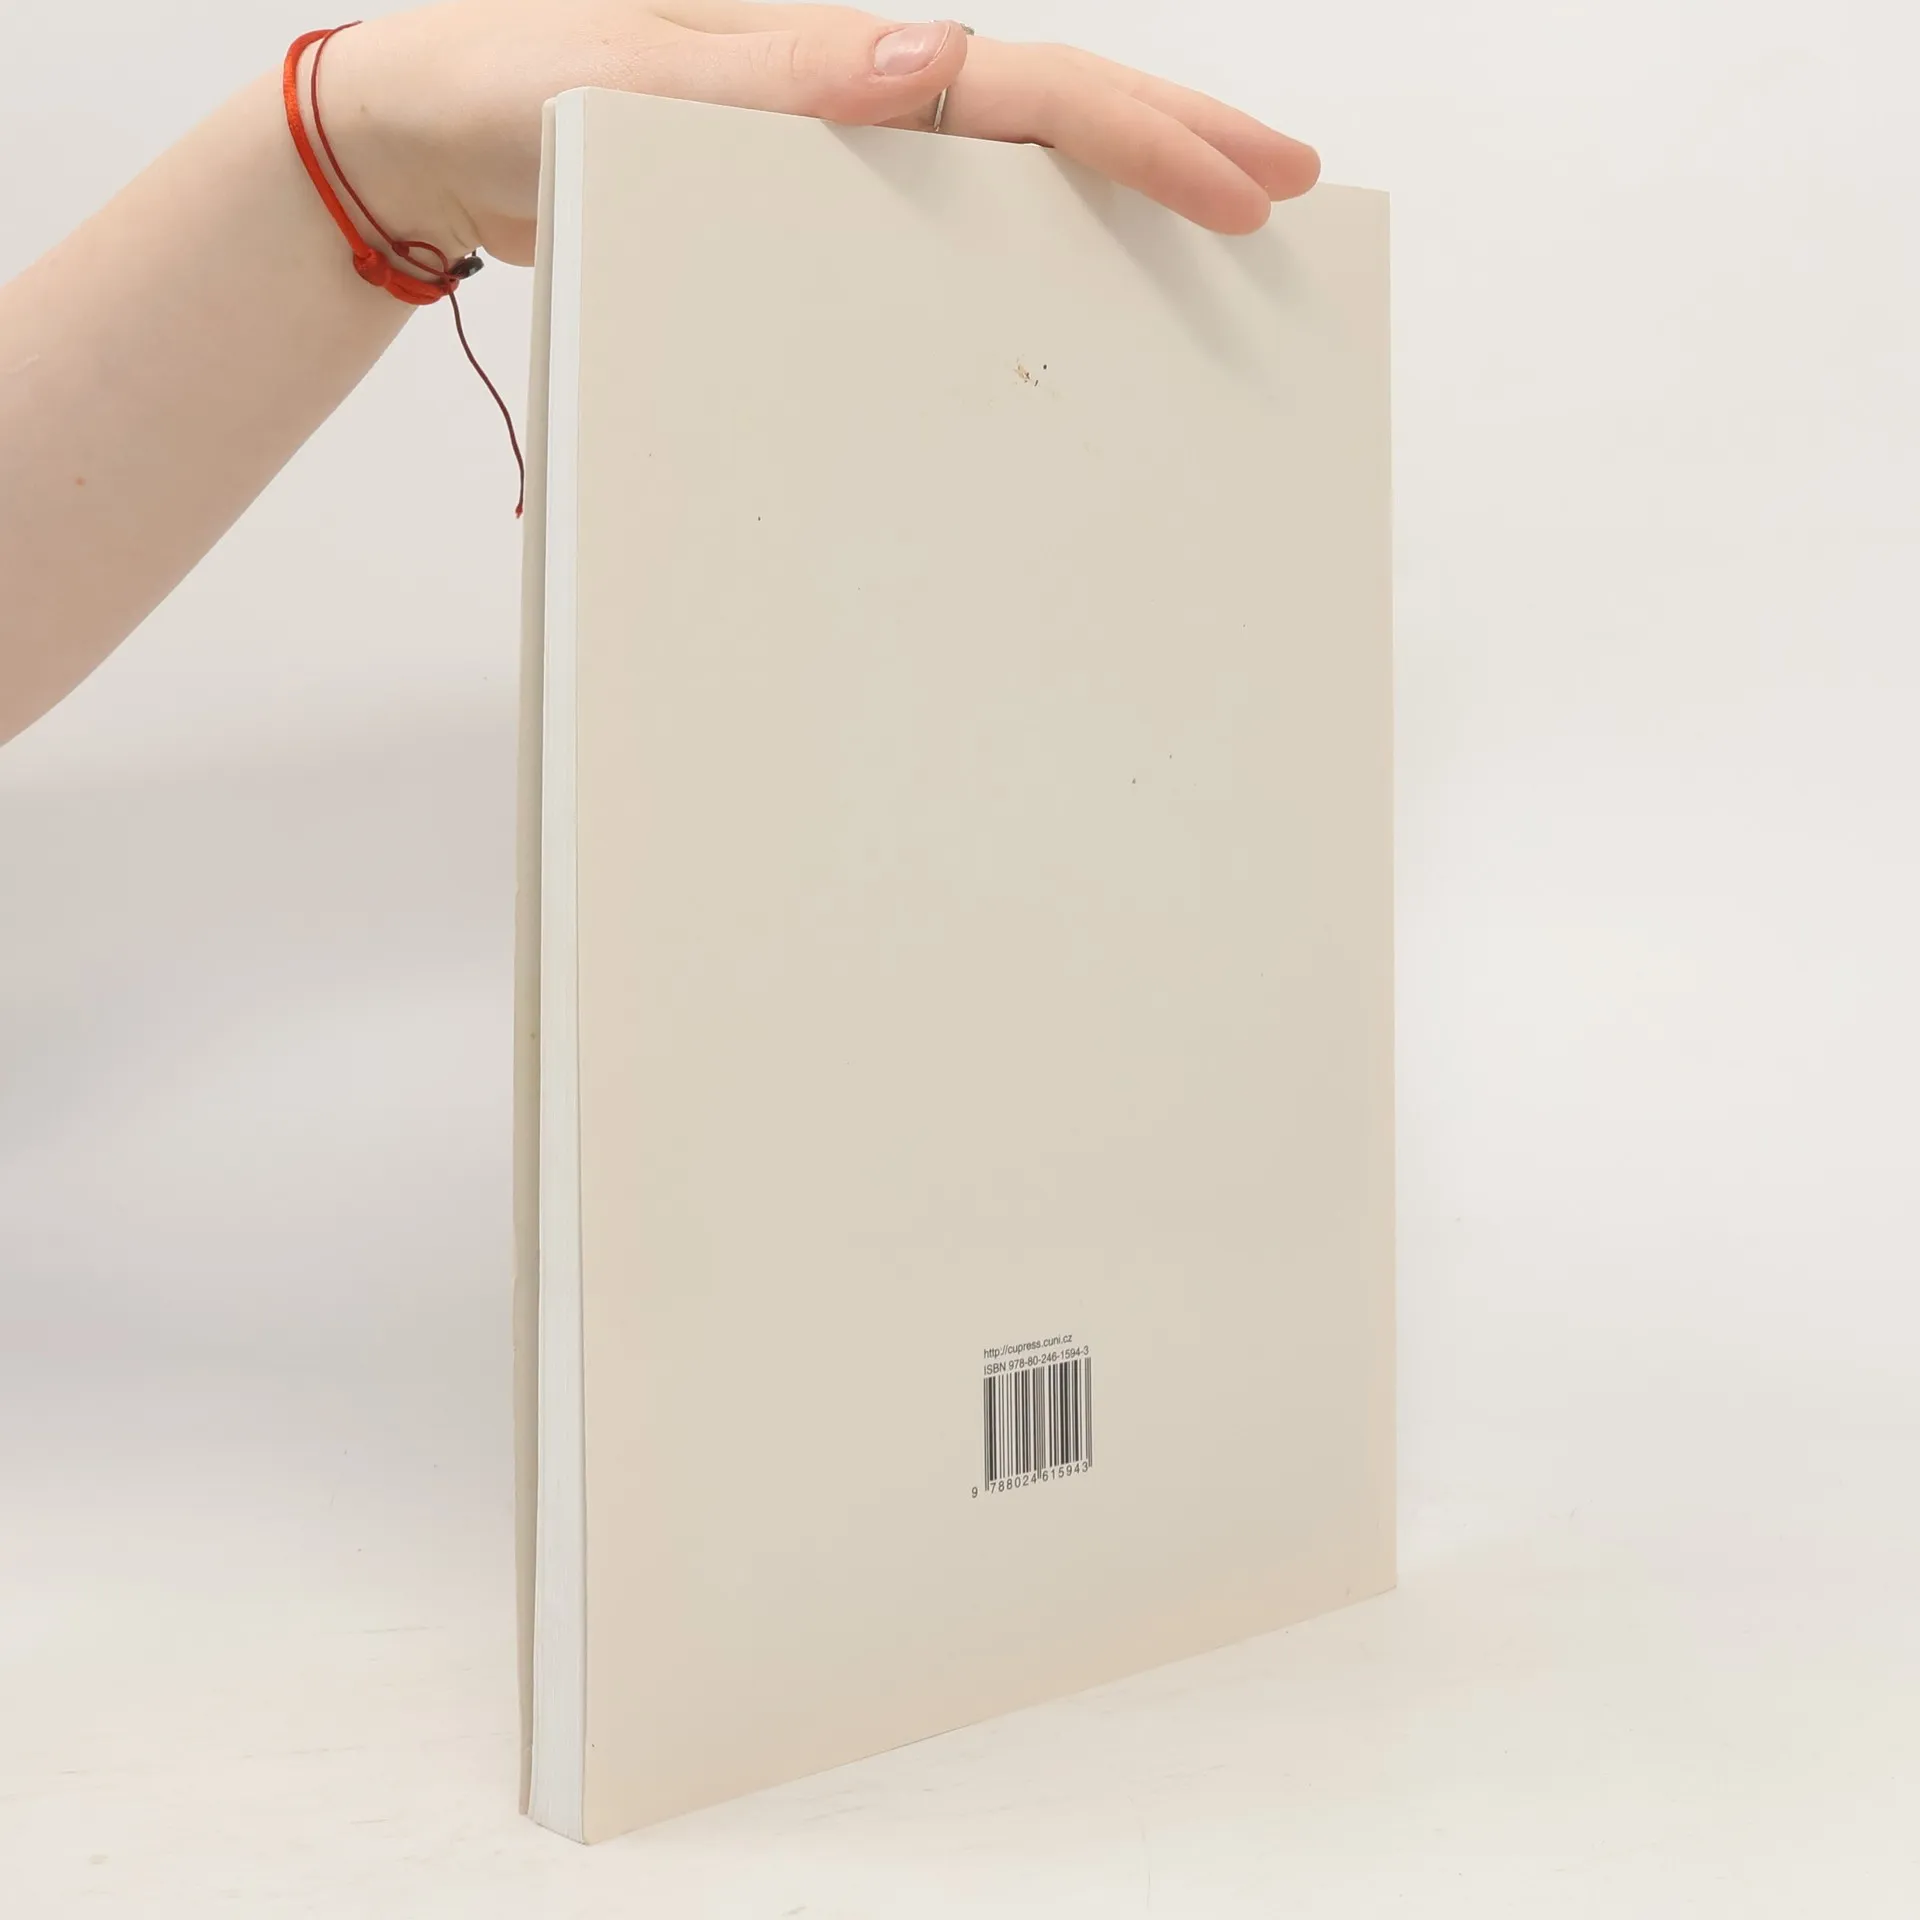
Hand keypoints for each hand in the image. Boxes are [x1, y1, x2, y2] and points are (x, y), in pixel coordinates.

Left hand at [321, 1, 1319, 266]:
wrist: (437, 137)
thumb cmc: (514, 95)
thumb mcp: (633, 84)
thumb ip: (774, 80)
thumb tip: (927, 61)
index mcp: (834, 59)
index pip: (1025, 89)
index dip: (1145, 135)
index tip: (1247, 185)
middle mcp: (856, 95)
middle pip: (1049, 115)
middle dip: (1176, 147)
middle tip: (1287, 194)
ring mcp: (841, 153)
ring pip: (1008, 168)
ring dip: (1114, 197)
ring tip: (1213, 237)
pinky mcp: (809, 211)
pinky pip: (940, 227)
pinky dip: (1017, 250)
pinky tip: (1060, 289)